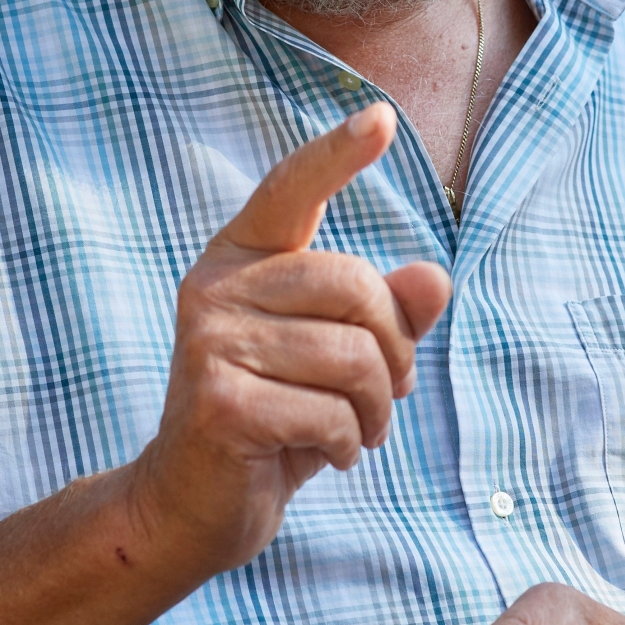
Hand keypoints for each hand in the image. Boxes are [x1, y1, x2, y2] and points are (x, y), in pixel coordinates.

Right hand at [132, 103, 450, 584]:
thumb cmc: (274, 419)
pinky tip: (325, 454)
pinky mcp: (220, 403)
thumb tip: (434, 278)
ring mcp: (211, 343)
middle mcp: (216, 287)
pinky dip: (347, 443)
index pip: (292, 190)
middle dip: (392, 351)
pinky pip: (331, 413)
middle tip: (383, 397)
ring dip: (374, 411)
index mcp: (241, 259)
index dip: (338, 153)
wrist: (190, 506)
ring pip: (353, 358)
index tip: (384, 118)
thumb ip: (386, 316)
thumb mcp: (336, 361)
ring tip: (354, 432)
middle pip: (355, 288)